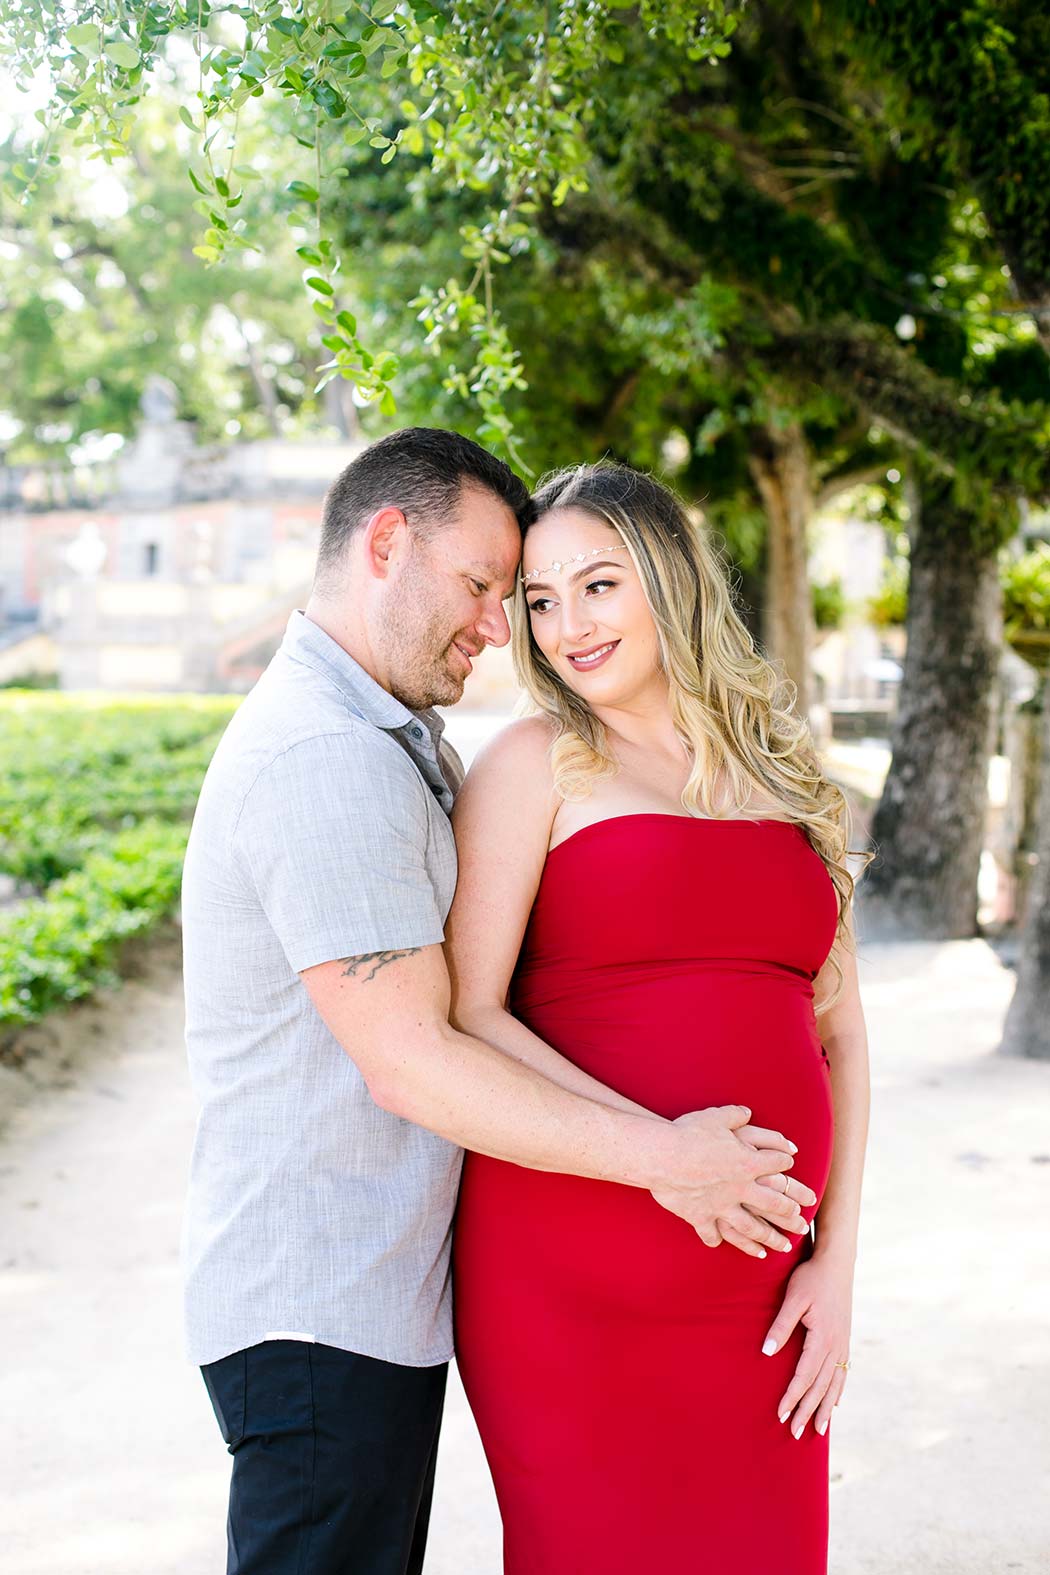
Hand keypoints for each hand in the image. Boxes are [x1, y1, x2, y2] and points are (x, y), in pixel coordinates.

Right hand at [650, 1105, 812, 1253]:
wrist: (663, 1156)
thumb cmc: (690, 1133)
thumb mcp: (716, 1117)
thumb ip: (735, 1115)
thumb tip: (747, 1113)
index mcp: (748, 1162)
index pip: (776, 1162)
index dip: (785, 1160)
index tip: (790, 1161)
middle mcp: (741, 1188)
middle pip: (773, 1204)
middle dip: (789, 1213)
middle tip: (801, 1222)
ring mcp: (722, 1206)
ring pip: (751, 1227)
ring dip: (768, 1237)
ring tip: (781, 1247)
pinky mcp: (701, 1217)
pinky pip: (712, 1233)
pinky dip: (716, 1239)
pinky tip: (720, 1243)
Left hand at [762, 1254, 853, 1437]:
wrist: (837, 1263)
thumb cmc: (811, 1278)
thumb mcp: (793, 1298)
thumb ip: (781, 1325)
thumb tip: (767, 1352)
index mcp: (822, 1338)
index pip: (805, 1376)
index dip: (792, 1397)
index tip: (780, 1414)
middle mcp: (836, 1345)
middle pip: (820, 1386)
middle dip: (807, 1411)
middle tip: (794, 1433)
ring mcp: (843, 1343)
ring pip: (834, 1384)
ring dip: (825, 1407)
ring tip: (819, 1430)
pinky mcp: (845, 1339)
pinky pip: (843, 1372)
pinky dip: (838, 1391)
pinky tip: (835, 1402)